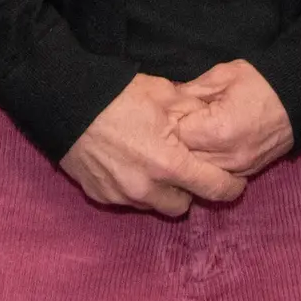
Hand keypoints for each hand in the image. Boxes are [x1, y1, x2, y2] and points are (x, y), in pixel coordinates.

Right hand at [61, 75, 250, 218]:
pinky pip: (127, 201)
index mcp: (169, 163)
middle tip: (183, 169)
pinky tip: (126, 165)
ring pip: (154, 205)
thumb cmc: (117, 96)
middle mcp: (147, 188)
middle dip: (187, 190)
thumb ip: (192, 112)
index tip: (234, 183)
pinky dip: (133, 188)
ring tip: (152, 165)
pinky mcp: (101, 196)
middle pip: (183, 206)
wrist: (66, 104)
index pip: (214, 189)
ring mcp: (122, 195)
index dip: (230, 187)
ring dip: (160, 191)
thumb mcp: (164, 94)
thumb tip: (211, 119)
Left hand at [170, 61, 293, 178]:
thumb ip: (191, 90)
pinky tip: (202, 149)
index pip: (177, 136)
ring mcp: (238, 169)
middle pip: (184, 159)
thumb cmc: (261, 84)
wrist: (298, 100)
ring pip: (198, 172)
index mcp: (218, 130)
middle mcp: (227, 156)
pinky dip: (205, 164)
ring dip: (189, 157)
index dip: (168, 123)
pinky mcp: (245, 174)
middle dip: (175, 143)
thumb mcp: (223, 75)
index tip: (167, 113)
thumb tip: (167, 101)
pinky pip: (215, 175)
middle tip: (172, 126)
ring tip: (188, 137)